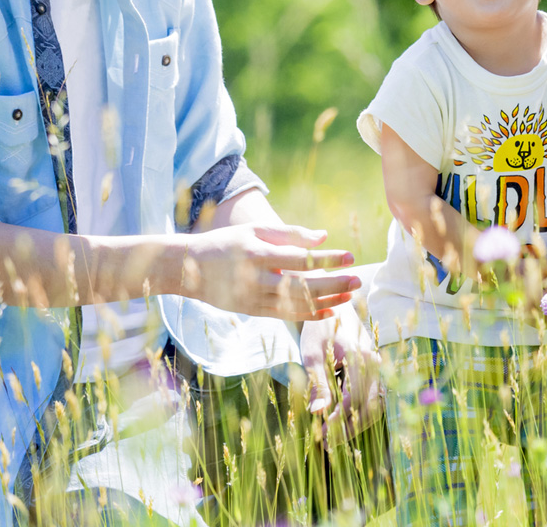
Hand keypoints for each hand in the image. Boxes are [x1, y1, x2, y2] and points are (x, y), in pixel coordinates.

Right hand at [178, 223, 357, 319]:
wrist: (188, 269)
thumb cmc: (226, 243)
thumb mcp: (255, 230)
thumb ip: (290, 233)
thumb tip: (324, 236)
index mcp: (258, 255)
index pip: (300, 259)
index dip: (327, 259)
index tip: (350, 256)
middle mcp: (256, 280)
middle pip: (303, 286)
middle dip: (333, 284)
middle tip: (358, 279)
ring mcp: (254, 299)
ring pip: (297, 305)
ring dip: (327, 301)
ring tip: (351, 296)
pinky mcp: (253, 311)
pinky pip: (286, 316)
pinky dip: (310, 315)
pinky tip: (331, 311)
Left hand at [301, 303, 382, 441]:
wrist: (332, 312)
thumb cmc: (319, 331)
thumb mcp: (313, 355)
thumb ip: (318, 384)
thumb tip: (317, 413)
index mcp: (361, 357)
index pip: (354, 396)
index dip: (339, 418)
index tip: (321, 435)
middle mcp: (375, 364)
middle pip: (370, 405)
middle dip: (350, 428)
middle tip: (327, 444)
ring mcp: (378, 369)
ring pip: (375, 406)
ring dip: (357, 425)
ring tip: (333, 440)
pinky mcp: (374, 374)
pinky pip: (372, 400)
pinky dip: (359, 416)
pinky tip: (342, 426)